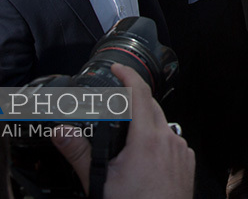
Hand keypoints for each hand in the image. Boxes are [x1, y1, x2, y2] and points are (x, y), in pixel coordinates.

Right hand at [52, 65, 194, 198]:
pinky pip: (172, 140)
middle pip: (152, 106)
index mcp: (147, 139)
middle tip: (117, 102)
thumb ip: (79, 152)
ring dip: (147, 121)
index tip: (118, 68)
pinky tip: (145, 153)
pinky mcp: (186, 163)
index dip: (128, 75)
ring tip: (127, 132)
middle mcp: (168, 140)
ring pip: (163, 123)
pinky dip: (158, 139)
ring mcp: (180, 151)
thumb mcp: (100, 180)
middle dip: (134, 99)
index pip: (139, 93)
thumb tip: (60, 131)